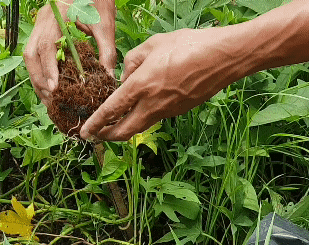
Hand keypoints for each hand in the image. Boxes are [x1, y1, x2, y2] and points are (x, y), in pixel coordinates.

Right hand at [23, 0, 115, 106]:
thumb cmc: (99, 0)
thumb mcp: (105, 25)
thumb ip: (107, 51)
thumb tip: (108, 78)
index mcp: (57, 17)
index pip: (46, 46)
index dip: (48, 69)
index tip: (54, 88)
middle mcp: (43, 21)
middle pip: (31, 54)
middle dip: (39, 79)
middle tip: (51, 99)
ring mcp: (40, 25)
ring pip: (29, 56)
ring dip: (37, 78)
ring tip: (49, 97)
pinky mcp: (42, 30)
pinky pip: (35, 54)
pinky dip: (41, 70)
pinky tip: (50, 85)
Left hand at [79, 28, 245, 140]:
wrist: (224, 57)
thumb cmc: (189, 45)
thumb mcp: (153, 44)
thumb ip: (132, 61)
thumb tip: (124, 77)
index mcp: (141, 85)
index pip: (111, 111)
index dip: (95, 124)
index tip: (84, 132)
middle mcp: (153, 103)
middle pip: (124, 131)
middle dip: (107, 136)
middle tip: (96, 135)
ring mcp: (168, 110)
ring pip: (140, 126)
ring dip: (125, 128)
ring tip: (114, 122)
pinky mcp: (179, 111)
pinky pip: (155, 117)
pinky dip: (143, 116)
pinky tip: (141, 106)